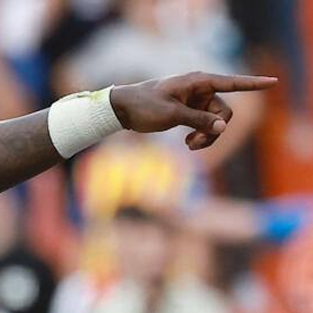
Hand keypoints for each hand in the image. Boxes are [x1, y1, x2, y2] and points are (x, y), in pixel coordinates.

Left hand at [109, 72, 277, 150]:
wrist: (123, 109)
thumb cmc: (145, 105)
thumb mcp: (172, 114)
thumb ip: (198, 119)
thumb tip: (222, 127)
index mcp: (199, 82)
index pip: (232, 83)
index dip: (253, 84)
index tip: (273, 82)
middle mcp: (201, 90)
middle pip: (224, 112)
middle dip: (214, 130)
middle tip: (193, 144)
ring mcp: (196, 101)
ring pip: (215, 122)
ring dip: (206, 137)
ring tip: (189, 146)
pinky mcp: (189, 112)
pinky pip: (205, 125)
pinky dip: (200, 136)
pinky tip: (188, 144)